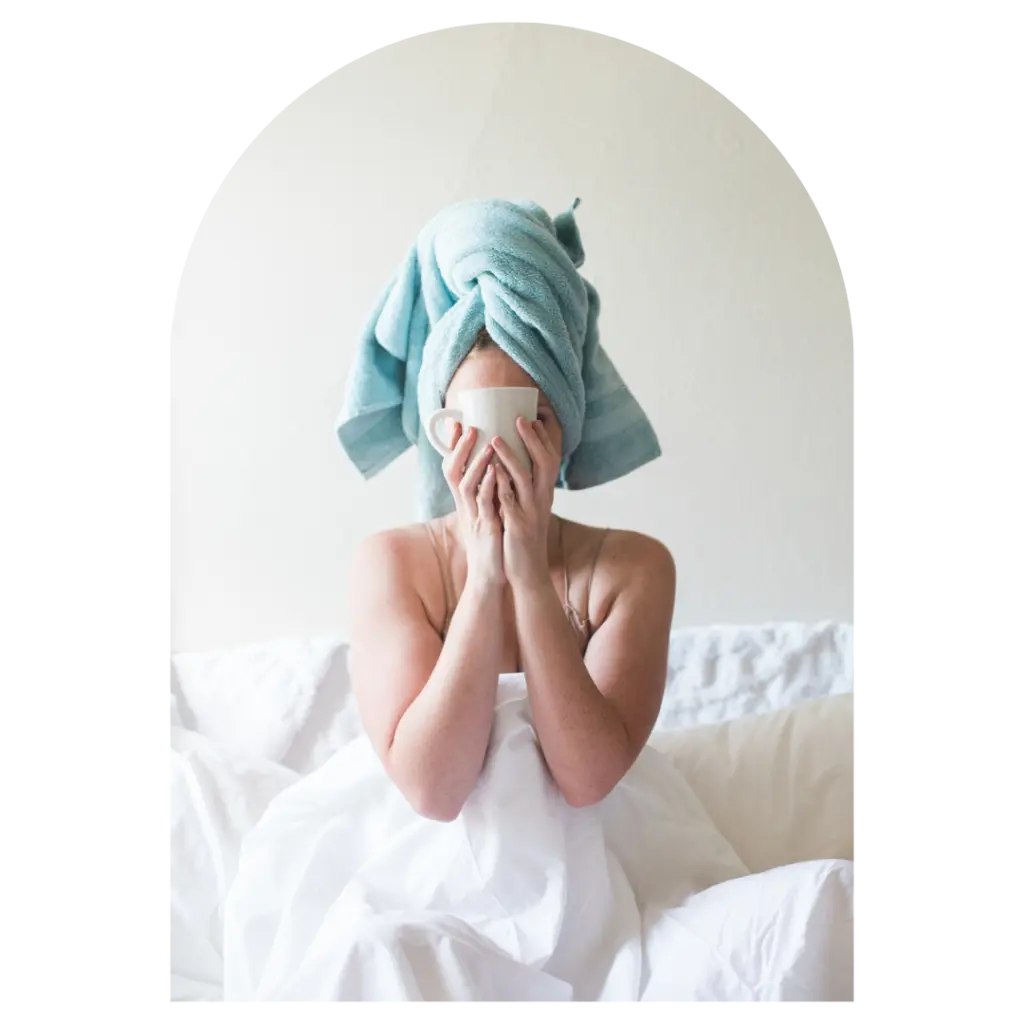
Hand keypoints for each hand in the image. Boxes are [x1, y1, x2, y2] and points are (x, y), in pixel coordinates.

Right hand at [442, 424, 504, 589]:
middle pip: (452, 472)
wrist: (489, 576)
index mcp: (465, 500)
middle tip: (470, 426)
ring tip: (486, 444)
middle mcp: (465, 506)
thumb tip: (493, 468)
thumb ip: (485, 491)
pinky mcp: (485, 530)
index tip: (457, 421)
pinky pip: (484, 506)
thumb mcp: (484, 512)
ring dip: (475, 464)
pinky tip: (495, 474)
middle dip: (459, 448)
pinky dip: (488, 488)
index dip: (453, 445)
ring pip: (466, 486)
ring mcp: (473, 517)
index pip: (453, 467)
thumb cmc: (490, 542)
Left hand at [492, 418, 560, 591]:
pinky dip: (501, 485)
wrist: (527, 572)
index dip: (544, 438)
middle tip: (518, 419)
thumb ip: (521, 488)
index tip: (534, 418)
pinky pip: (510, 502)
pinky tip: (491, 471)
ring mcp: (531, 513)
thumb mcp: (526, 509)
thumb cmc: (521, 538)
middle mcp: (542, 500)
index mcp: (544, 494)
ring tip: (495, 439)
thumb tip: (510, 465)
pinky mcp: (518, 527)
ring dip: (511, 457)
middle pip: (544, 463)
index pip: (550, 460)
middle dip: (532, 439)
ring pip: (525, 479)